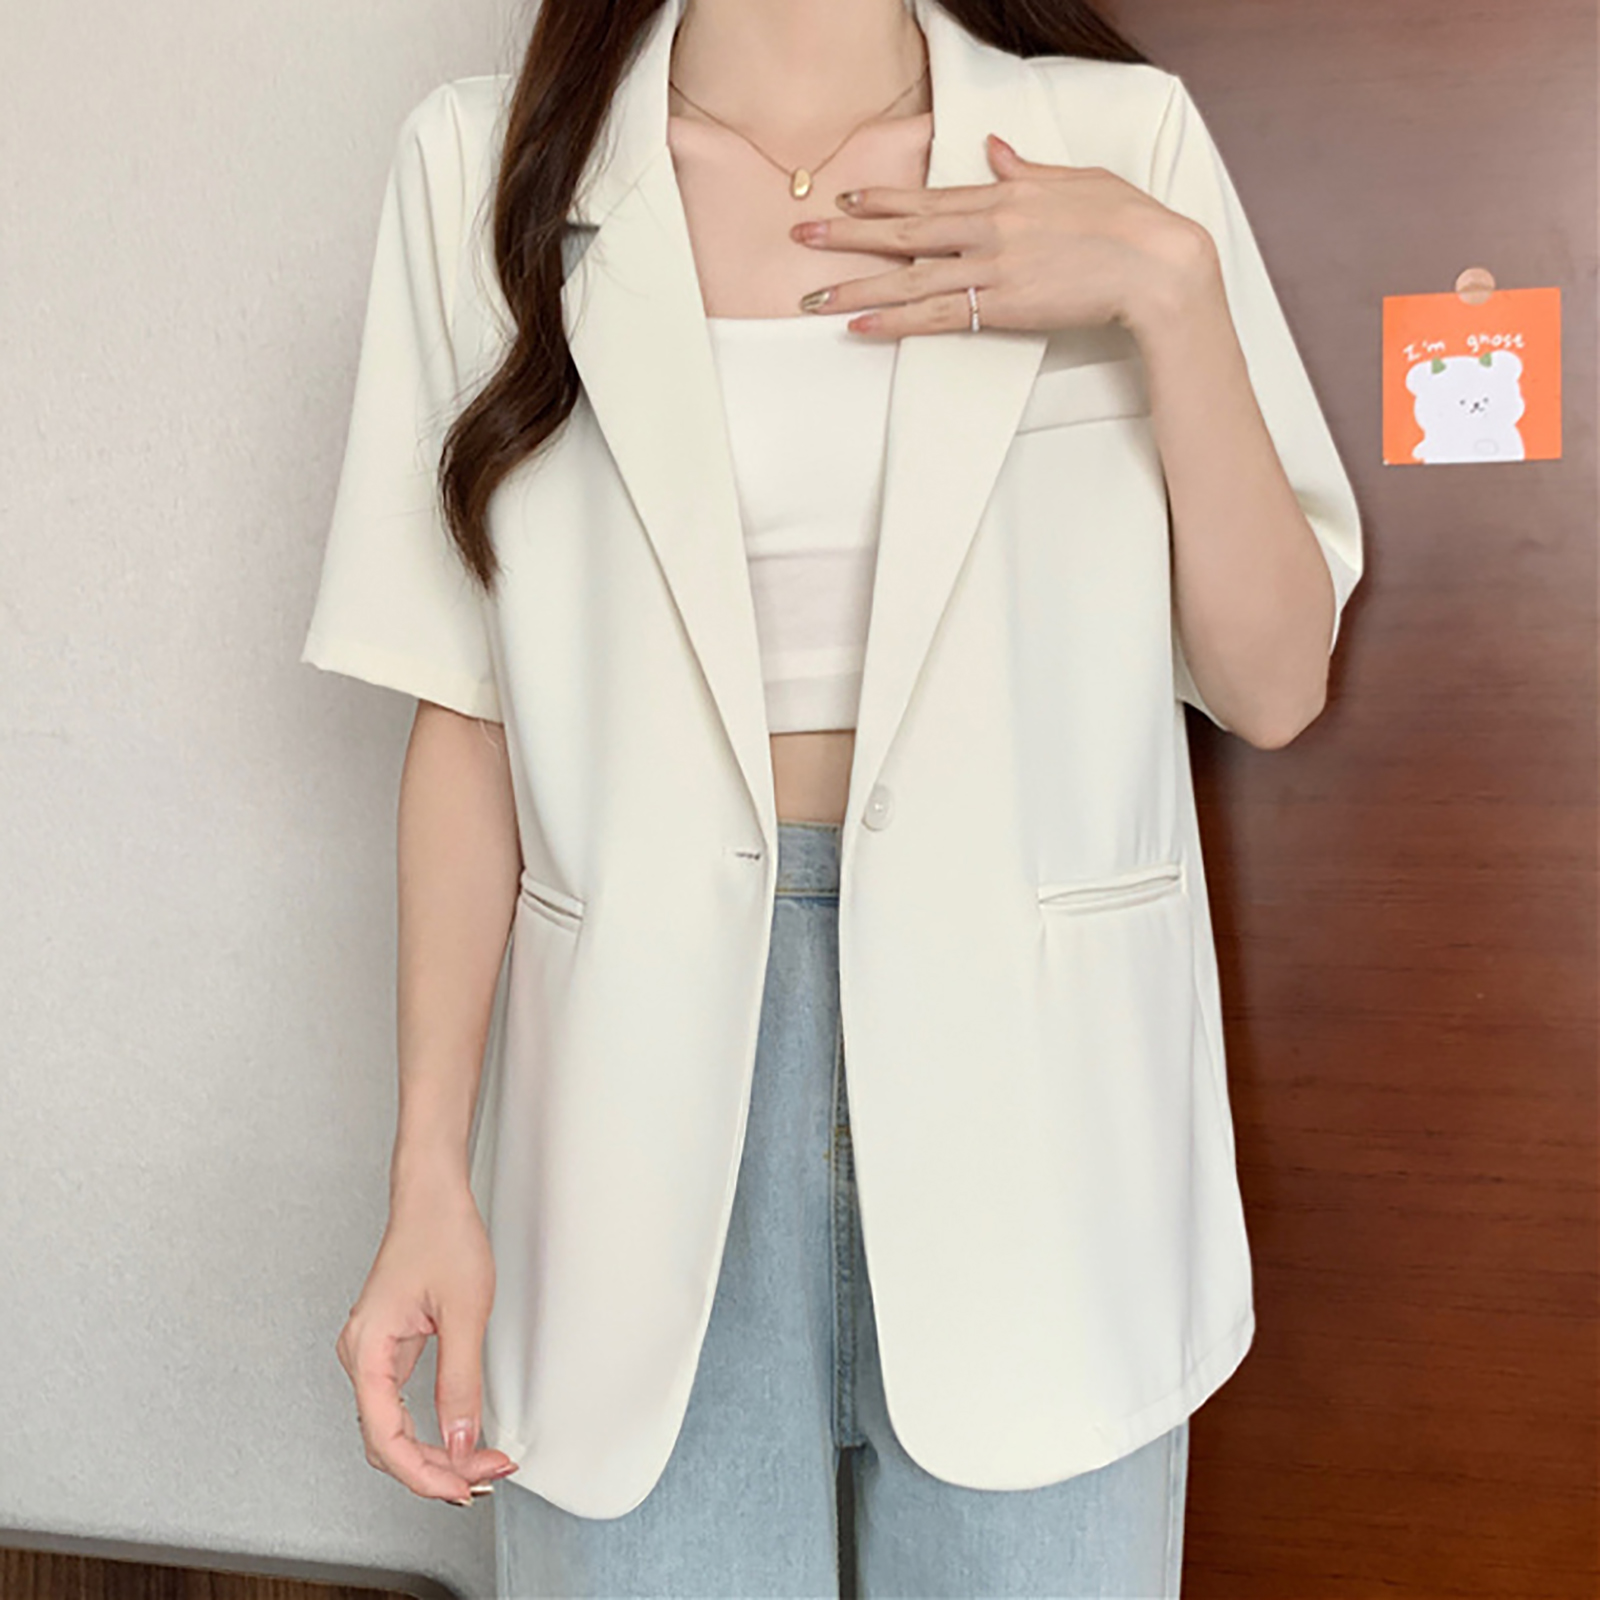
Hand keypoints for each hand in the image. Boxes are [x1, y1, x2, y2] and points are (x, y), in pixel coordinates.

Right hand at [334, 1182, 518, 1504]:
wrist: (433, 1194)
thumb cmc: (441, 1234)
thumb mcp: (464, 1311)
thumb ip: (460, 1382)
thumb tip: (462, 1441)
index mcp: (367, 1349)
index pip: (386, 1438)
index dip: (425, 1473)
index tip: (464, 1485)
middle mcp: (360, 1355)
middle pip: (386, 1441)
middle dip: (434, 1469)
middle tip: (484, 1475)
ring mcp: (371, 1352)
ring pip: (393, 1427)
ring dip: (433, 1452)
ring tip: (478, 1463)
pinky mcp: (388, 1347)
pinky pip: (401, 1405)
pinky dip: (430, 1428)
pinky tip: (457, 1437)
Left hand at [790, 133, 1212, 339]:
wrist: (1156, 264)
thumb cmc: (1127, 222)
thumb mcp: (1074, 180)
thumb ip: (1025, 169)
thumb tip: (995, 148)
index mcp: (1005, 195)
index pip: (928, 196)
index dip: (881, 198)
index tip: (844, 199)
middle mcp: (989, 228)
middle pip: (904, 232)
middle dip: (847, 236)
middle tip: (801, 237)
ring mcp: (992, 268)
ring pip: (908, 279)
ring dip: (856, 287)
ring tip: (813, 297)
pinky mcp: (1002, 307)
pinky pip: (935, 317)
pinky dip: (893, 323)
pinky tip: (859, 327)